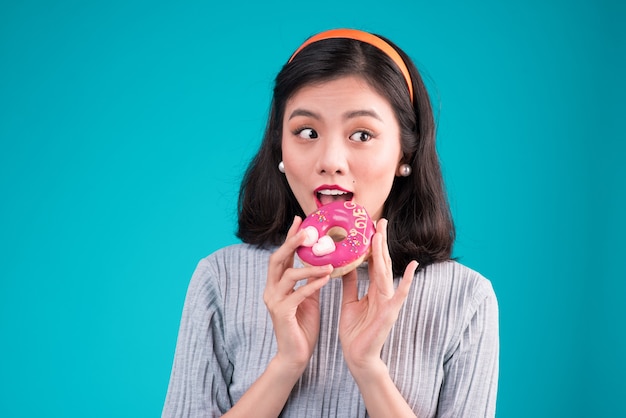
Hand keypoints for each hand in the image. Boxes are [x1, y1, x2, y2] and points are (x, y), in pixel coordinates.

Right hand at [264, 216, 332, 370]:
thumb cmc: (302, 326)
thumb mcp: (308, 298)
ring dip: (309, 266)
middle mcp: (271, 290)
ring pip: (288, 276)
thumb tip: (322, 262)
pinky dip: (312, 284)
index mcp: (276, 285)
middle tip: (307, 231)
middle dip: (292, 243)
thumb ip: (309, 281)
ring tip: (329, 262)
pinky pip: (298, 294)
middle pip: (277, 260)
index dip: (289, 238)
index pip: (281, 256)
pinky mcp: (282, 314)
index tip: (300, 220)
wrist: (295, 355)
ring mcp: (274, 302)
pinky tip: (326, 278)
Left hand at [338, 218, 417, 372]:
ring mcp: (388, 301)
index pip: (373, 262)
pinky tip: (412, 267)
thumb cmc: (355, 331)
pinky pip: (399, 294)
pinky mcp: (389, 312)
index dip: (371, 244)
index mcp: (373, 289)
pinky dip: (406, 281)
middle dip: (379, 241)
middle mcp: (383, 292)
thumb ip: (350, 284)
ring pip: (385, 272)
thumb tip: (345, 265)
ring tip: (381, 234)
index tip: (370, 226)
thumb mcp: (349, 302)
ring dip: (384, 252)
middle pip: (381, 261)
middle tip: (379, 220)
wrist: (357, 356)